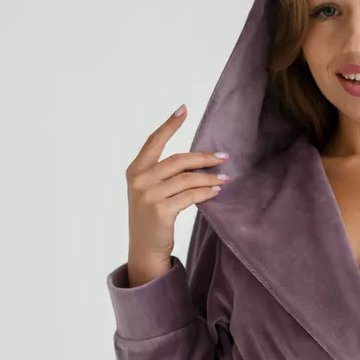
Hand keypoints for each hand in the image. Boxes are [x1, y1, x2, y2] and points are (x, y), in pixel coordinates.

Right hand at [124, 104, 229, 283]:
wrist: (144, 250)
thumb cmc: (150, 220)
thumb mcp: (148, 192)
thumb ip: (162, 174)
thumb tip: (194, 160)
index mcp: (135, 171)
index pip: (154, 141)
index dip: (169, 125)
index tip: (184, 109)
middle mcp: (139, 180)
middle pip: (177, 160)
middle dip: (203, 157)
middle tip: (223, 156)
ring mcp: (149, 196)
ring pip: (186, 179)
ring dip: (209, 177)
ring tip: (224, 177)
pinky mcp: (162, 210)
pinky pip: (190, 196)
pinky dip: (205, 192)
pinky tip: (216, 190)